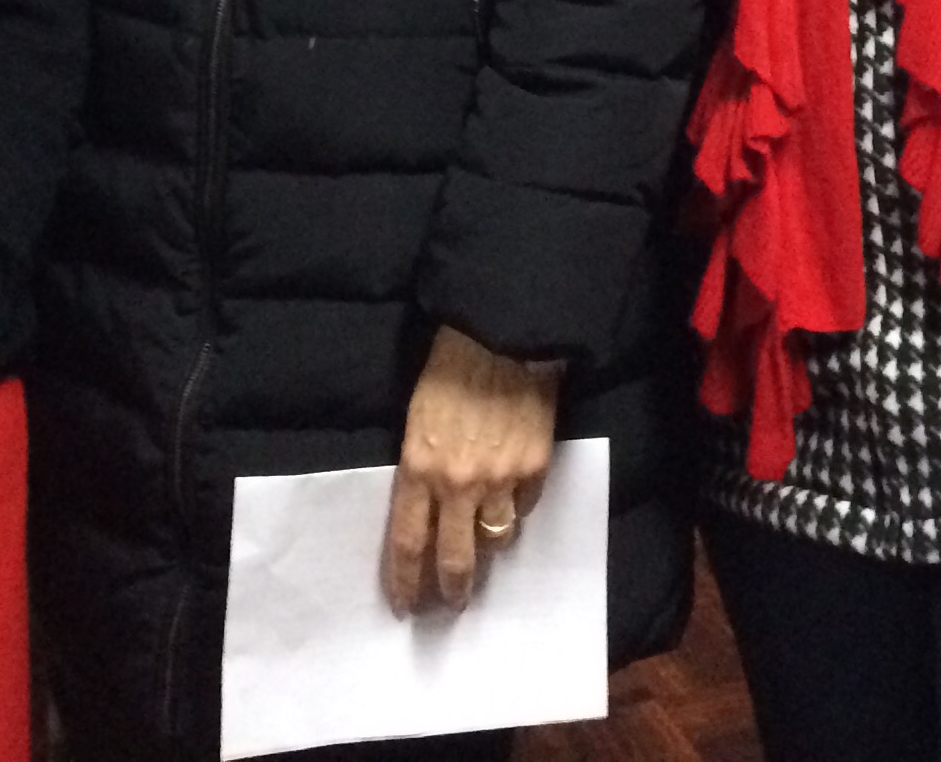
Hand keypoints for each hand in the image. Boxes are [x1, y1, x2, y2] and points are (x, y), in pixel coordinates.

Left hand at [380, 324, 563, 615]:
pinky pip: (525, 508)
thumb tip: (427, 508)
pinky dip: (516, 509)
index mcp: (418, 468)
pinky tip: (511, 501)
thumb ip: (419, 468)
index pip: (407, 543)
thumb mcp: (416, 418)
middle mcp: (457, 484)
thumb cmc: (449, 368)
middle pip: (453, 560)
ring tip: (484, 552)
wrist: (502, 334)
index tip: (406, 605)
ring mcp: (500, 479)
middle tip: (451, 603)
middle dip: (451, 590)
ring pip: (495, 541)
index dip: (405, 582)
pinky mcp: (535, 467)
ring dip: (487, 550)